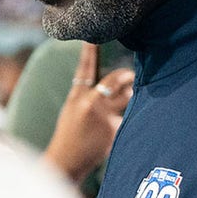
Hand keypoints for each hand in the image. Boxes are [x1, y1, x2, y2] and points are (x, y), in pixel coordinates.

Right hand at [42, 43, 133, 183]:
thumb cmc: (70, 134)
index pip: (84, 69)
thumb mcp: (72, 110)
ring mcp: (102, 115)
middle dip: (126, 76)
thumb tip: (114, 85)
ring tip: (122, 104)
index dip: (89, 51)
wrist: (66, 160)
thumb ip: (88, 96)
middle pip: (116, 79)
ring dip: (129, 98)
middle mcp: (89, 102)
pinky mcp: (114, 128)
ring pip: (126, 97)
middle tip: (130, 75)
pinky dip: (126, 121)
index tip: (93, 37)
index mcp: (76, 96)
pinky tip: (112, 131)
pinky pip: (127, 117)